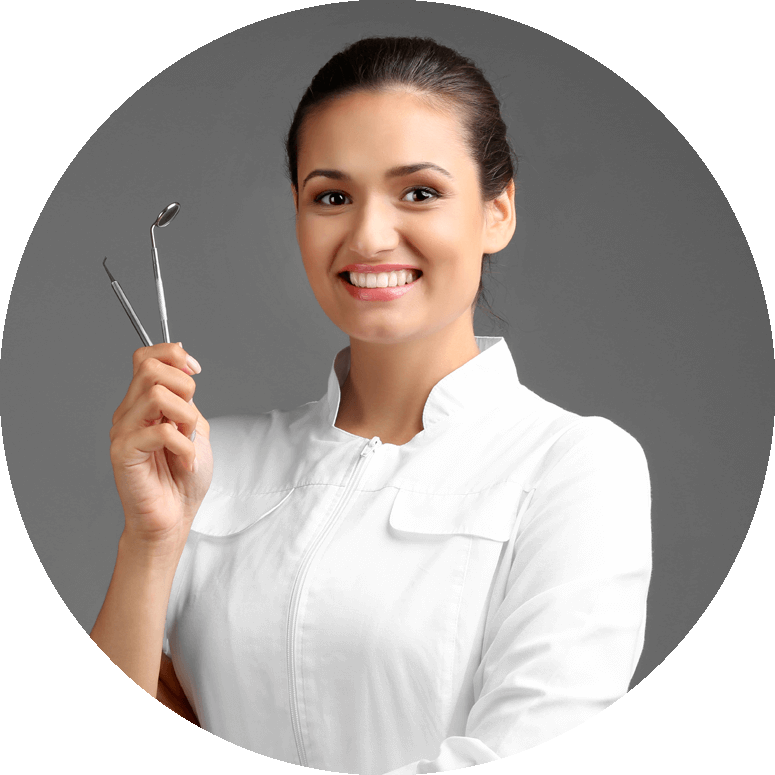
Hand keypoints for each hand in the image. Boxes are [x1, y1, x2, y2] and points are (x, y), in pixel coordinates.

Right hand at [109, 342, 212, 551]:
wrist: (173, 518)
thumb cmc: (183, 477)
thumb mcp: (194, 426)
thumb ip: (186, 397)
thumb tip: (184, 364)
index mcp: (143, 403)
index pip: (146, 357)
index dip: (174, 355)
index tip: (195, 371)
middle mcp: (129, 412)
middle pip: (150, 368)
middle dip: (184, 387)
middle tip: (189, 418)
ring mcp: (123, 431)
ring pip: (157, 395)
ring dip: (185, 417)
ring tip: (188, 442)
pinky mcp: (123, 452)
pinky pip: (161, 431)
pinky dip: (185, 446)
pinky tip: (186, 461)